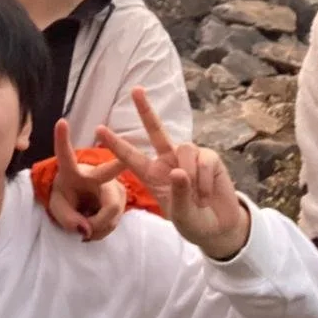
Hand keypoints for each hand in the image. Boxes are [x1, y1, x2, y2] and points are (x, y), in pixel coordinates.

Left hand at [46, 119, 127, 241]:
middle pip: (108, 172)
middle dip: (117, 164)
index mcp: (73, 171)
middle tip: (124, 160)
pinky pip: (114, 220)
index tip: (60, 121)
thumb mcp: (58, 208)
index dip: (62, 139)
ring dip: (96, 226)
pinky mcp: (122, 197)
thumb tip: (87, 230)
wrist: (82, 203)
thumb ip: (67, 219)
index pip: (65, 155)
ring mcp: (112, 185)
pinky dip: (103, 229)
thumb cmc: (67, 197)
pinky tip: (96, 224)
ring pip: (110, 211)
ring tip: (86, 224)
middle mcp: (95, 174)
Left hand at [96, 87, 250, 260]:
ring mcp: (189, 158)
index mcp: (153, 175)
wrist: (219, 227)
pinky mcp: (208, 158)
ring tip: (197, 197)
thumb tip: (179, 171)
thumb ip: (178, 195)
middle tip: (135, 90)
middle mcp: (169, 161)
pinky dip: (205, 181)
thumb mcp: (181, 215)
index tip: (99, 129)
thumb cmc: (193, 221)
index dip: (115, 144)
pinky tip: (207, 194)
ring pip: (184, 148)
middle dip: (146, 110)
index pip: (131, 157)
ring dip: (190, 174)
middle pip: (155, 130)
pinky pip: (204, 160)